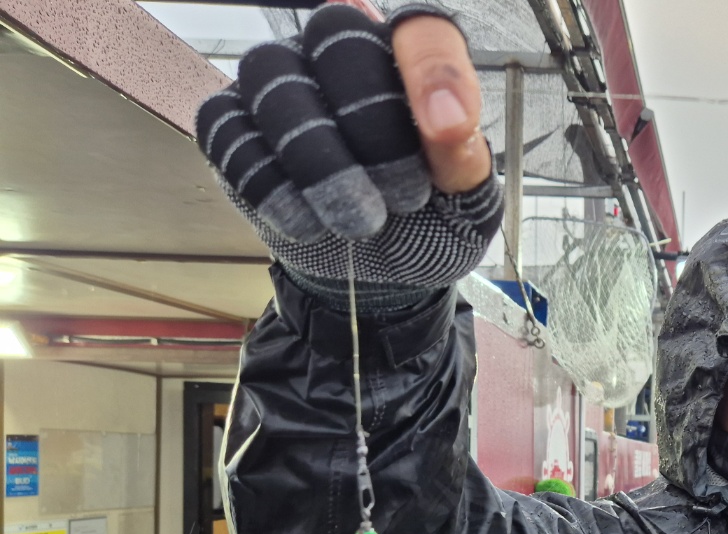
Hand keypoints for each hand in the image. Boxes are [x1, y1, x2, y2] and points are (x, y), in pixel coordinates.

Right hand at [196, 3, 490, 242]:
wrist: (383, 275)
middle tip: (400, 199)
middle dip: (370, 127)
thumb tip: (447, 118)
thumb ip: (466, 159)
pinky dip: (265, 181)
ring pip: (271, 74)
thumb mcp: (468, 206)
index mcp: (410, 61)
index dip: (431, 69)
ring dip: (315, 159)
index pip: (420, 29)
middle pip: (335, 38)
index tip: (448, 131)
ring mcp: (283, 81)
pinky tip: (306, 222)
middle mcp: (340, 51)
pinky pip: (224, 125)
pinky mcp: (235, 123)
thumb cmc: (429, 223)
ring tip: (355, 222)